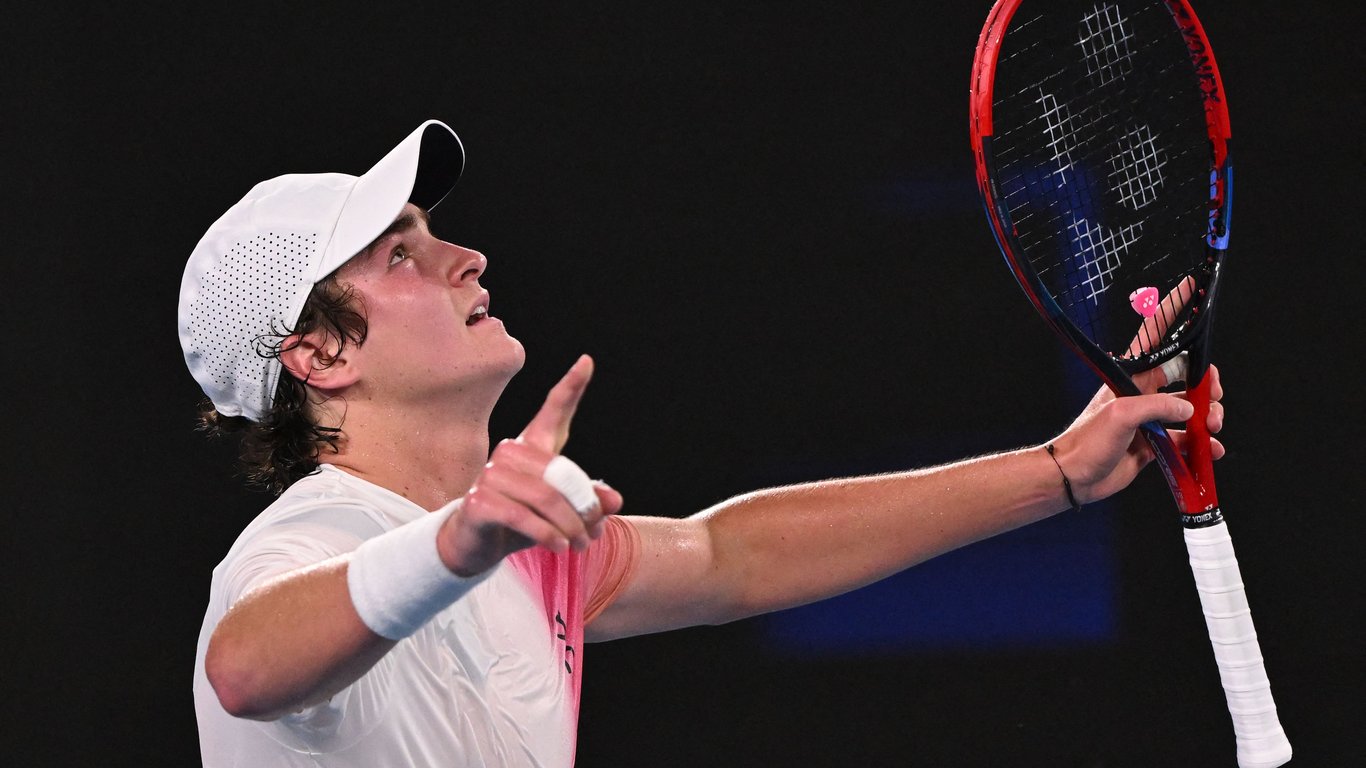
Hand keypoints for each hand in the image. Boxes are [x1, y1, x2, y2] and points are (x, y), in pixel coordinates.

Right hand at [436, 355, 623, 575]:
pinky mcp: (478, 502)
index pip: (552, 412)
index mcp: (530, 447)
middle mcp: (508, 453)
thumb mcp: (560, 514)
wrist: (475, 547)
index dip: (570, 387)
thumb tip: (614, 501)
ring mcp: (490, 475)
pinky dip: (546, 535)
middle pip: (560, 474)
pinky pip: (521, 516)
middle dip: (584, 507)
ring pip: (544, 498)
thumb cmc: (520, 523)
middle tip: (595, 532)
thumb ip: (586, 503)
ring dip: (569, 527)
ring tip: (580, 545)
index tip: (586, 362)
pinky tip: (559, 547)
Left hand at [1049, 278, 1224, 503]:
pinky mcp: (1154, 444)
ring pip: (1190, 409)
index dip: (1173, 309)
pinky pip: (1186, 439)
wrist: (1074, 477)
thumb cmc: (1087, 441)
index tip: (1190, 287)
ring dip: (1208, 417)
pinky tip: (1211, 449)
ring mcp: (1149, 419)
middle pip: (1186, 376)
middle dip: (1207, 384)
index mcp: (1132, 377)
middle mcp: (1142, 393)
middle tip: (1213, 398)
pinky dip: (1202, 443)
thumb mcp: (1122, 415)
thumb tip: (1189, 408)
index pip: (1156, 335)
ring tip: (1212, 428)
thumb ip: (1159, 406)